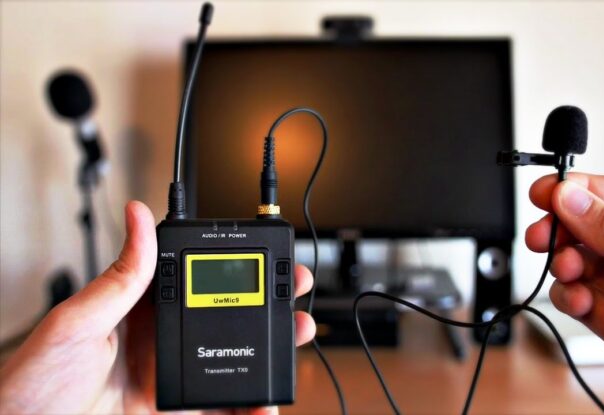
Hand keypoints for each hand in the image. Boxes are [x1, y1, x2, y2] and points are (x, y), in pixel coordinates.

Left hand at [0, 201, 315, 413]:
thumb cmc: (32, 387)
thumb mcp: (76, 323)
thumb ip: (118, 278)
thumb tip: (136, 216)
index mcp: (137, 311)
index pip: (196, 278)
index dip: (234, 266)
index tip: (263, 253)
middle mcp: (160, 342)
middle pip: (227, 317)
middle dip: (268, 303)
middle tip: (295, 291)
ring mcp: (172, 379)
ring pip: (234, 361)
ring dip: (271, 351)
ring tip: (297, 336)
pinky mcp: (177, 413)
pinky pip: (225, 409)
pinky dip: (252, 406)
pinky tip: (268, 400)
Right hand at [525, 173, 603, 413]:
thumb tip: (572, 200)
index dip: (581, 191)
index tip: (546, 193)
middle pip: (596, 227)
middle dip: (565, 228)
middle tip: (543, 234)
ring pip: (584, 265)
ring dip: (565, 264)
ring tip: (567, 271)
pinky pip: (582, 302)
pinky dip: (569, 298)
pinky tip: (575, 299)